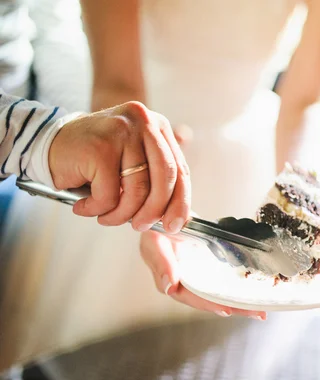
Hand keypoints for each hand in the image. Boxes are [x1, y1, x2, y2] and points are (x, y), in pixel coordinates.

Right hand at [49, 101, 190, 232]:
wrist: (49, 142)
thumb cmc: (94, 158)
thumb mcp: (133, 161)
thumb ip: (156, 178)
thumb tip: (178, 217)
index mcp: (157, 126)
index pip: (180, 169)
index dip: (180, 201)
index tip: (175, 225)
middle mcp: (144, 123)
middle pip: (165, 178)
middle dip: (155, 211)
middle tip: (141, 226)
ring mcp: (122, 132)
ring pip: (137, 191)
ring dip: (121, 214)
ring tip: (106, 217)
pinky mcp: (100, 147)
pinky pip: (109, 195)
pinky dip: (97, 209)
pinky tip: (84, 206)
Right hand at [140, 230, 267, 319]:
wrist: (166, 214)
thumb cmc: (156, 228)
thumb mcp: (154, 241)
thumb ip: (161, 263)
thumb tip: (169, 286)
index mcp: (171, 280)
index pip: (191, 297)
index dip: (208, 304)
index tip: (226, 310)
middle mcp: (186, 282)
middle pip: (210, 299)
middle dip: (234, 307)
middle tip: (258, 313)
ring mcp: (199, 275)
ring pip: (220, 292)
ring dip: (239, 301)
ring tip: (261, 309)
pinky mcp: (209, 266)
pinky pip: (225, 278)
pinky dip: (238, 285)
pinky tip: (254, 290)